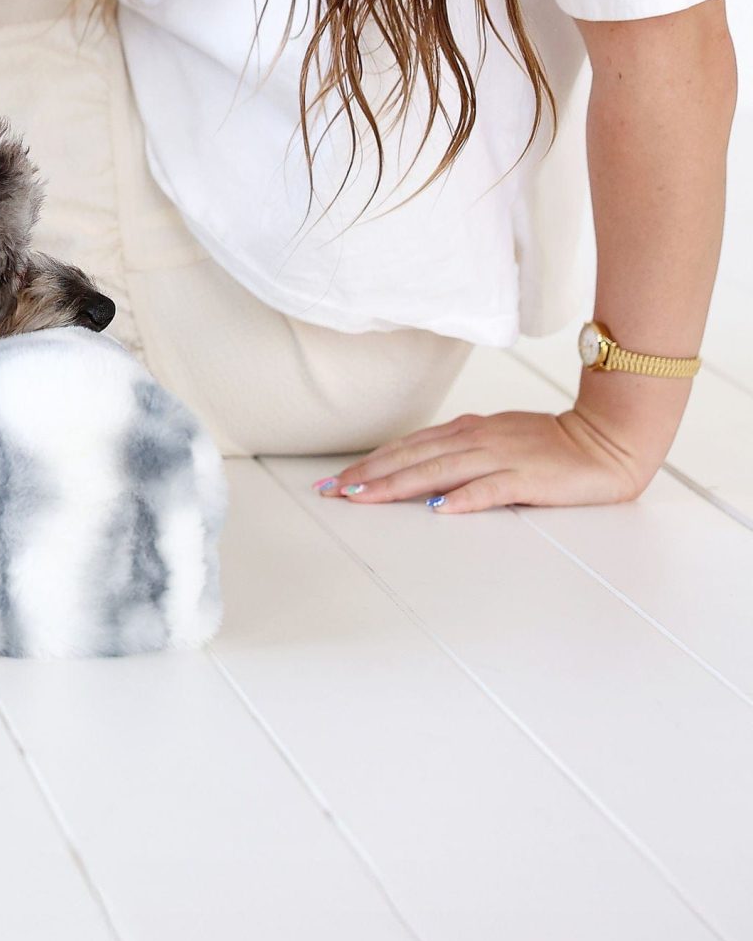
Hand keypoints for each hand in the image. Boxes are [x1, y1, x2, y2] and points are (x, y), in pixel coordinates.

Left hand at [316, 405, 655, 513]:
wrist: (607, 439)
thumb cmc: (551, 445)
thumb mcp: (495, 442)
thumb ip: (459, 454)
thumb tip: (421, 475)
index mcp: (466, 431)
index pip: (406, 448)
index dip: (369, 464)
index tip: (336, 481)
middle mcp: (476, 439)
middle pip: (411, 458)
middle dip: (368, 476)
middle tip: (333, 492)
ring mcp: (501, 457)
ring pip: (439, 470)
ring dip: (398, 484)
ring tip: (365, 498)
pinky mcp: (528, 478)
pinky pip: (491, 489)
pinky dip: (464, 498)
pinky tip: (439, 509)